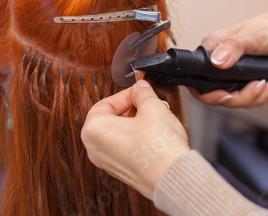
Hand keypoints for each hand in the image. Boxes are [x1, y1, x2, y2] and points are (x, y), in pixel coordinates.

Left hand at [81, 80, 188, 199]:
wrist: (173, 178)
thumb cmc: (159, 149)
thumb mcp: (152, 107)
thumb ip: (143, 93)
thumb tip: (140, 89)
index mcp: (94, 130)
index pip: (106, 103)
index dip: (127, 95)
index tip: (140, 92)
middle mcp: (95, 148)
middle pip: (110, 118)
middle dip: (132, 108)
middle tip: (148, 104)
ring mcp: (106, 162)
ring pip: (118, 133)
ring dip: (135, 122)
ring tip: (155, 118)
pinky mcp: (121, 171)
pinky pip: (124, 147)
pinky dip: (136, 138)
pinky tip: (154, 134)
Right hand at [190, 8, 267, 107]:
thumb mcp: (250, 35)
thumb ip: (232, 46)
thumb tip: (216, 60)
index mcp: (211, 50)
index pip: (197, 79)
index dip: (209, 94)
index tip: (226, 94)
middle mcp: (217, 64)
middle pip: (216, 96)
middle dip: (239, 97)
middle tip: (257, 86)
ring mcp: (229, 76)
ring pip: (233, 101)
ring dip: (253, 97)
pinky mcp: (242, 82)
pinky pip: (246, 100)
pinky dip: (260, 97)